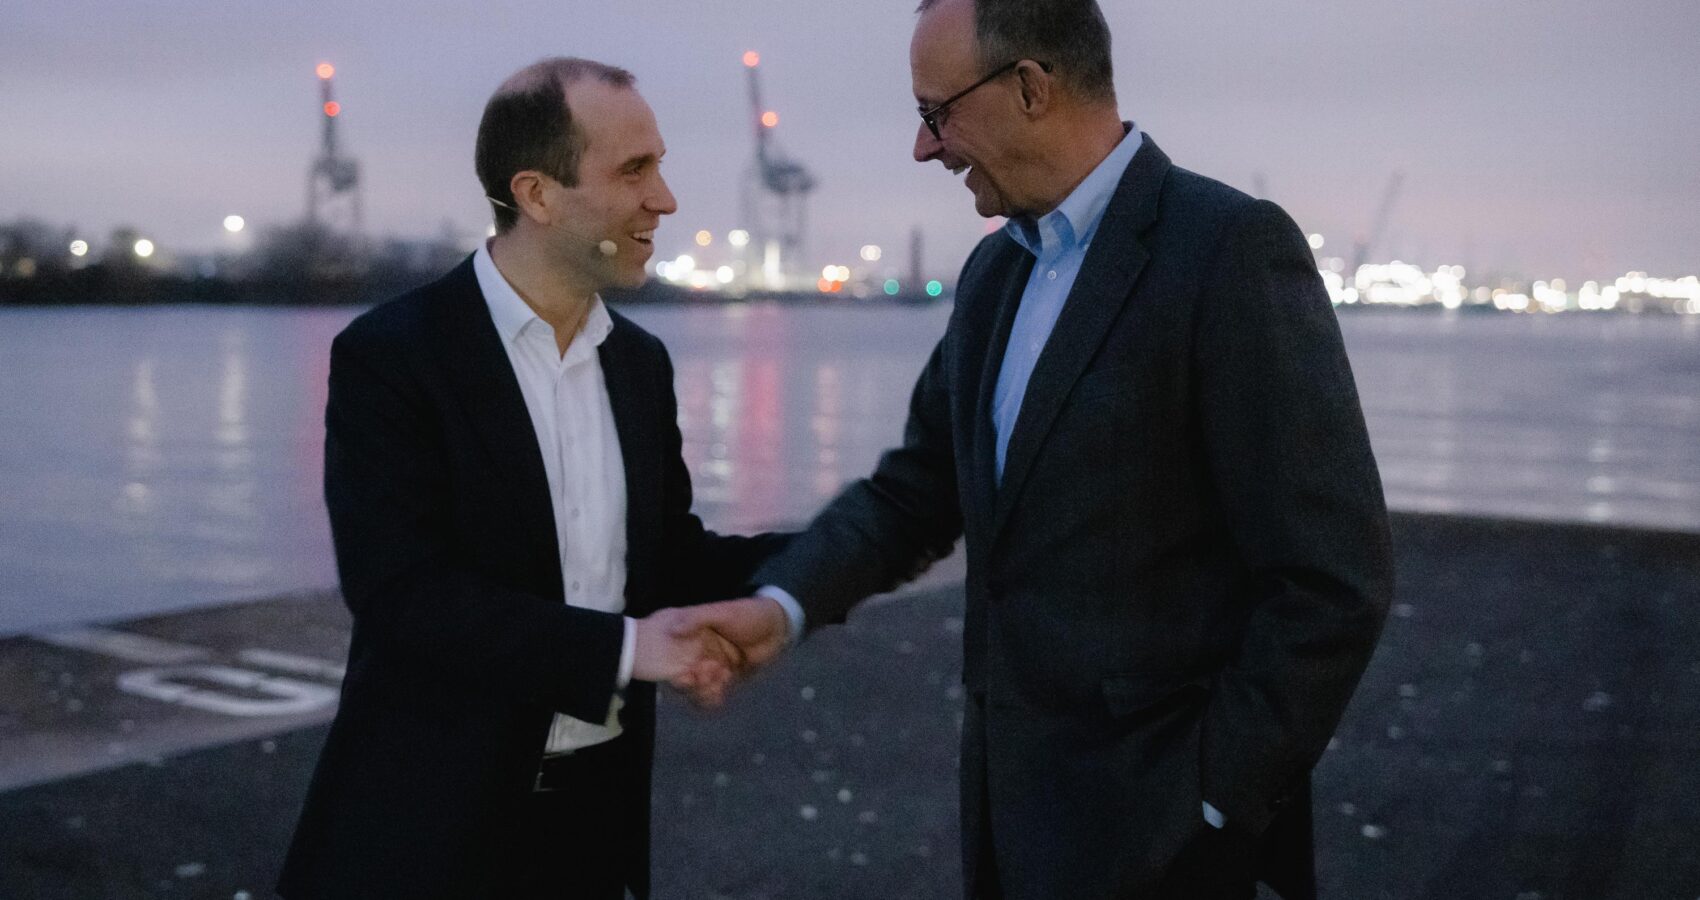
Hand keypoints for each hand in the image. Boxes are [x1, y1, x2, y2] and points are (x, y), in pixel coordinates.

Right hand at [667, 596, 791, 707]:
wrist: (777, 628)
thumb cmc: (749, 614)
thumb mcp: (722, 612)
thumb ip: (696, 619)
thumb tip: (671, 630)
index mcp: (693, 636)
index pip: (673, 655)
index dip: (674, 668)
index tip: (685, 675)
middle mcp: (698, 654)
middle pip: (683, 676)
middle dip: (690, 684)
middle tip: (706, 677)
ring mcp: (711, 668)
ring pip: (696, 688)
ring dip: (701, 693)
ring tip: (717, 682)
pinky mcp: (725, 679)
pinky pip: (712, 694)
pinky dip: (711, 700)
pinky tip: (719, 695)